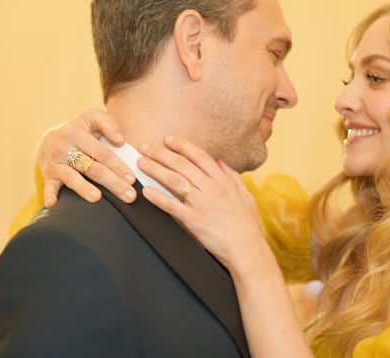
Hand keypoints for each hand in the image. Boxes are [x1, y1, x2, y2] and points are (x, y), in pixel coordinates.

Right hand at [37, 109, 136, 206]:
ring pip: (72, 178)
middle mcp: (64, 147)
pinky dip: (49, 195)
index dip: (118, 166)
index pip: (102, 153)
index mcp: (77, 132)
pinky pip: (48, 186)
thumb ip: (108, 124)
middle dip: (112, 182)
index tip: (132, 179)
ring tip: (97, 198)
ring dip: (84, 189)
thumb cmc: (79, 130)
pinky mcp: (48, 175)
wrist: (49, 140)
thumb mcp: (92, 118)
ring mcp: (55, 163)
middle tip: (129, 196)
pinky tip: (52, 204)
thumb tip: (120, 140)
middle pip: (92, 168)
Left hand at [137, 135, 268, 271]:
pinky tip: (145, 191)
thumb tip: (221, 163)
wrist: (248, 250)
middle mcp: (212, 189)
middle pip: (183, 165)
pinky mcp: (194, 221)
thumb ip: (233, 177)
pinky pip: (172, 206)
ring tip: (141, 163)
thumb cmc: (248, 226)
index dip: (182, 146)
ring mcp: (202, 204)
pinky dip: (157, 197)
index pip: (200, 156)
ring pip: (175, 181)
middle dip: (161, 153)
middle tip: (145, 146)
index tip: (168, 139)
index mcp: (224, 182)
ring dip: (156, 169)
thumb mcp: (246, 196)